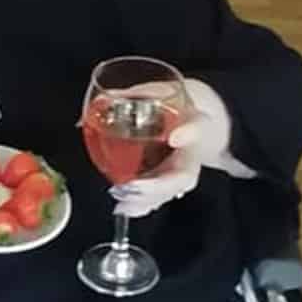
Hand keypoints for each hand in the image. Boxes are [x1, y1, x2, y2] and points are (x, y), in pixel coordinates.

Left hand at [114, 77, 239, 214]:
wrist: (202, 117)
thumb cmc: (177, 105)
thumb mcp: (160, 92)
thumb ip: (133, 95)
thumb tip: (99, 102)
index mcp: (195, 123)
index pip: (197, 127)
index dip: (188, 133)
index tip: (174, 137)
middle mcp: (194, 151)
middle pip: (184, 173)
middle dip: (159, 184)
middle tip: (131, 186)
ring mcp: (186, 168)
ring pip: (172, 189)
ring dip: (148, 199)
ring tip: (122, 205)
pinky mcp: (175, 179)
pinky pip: (164, 195)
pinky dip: (145, 204)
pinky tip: (125, 209)